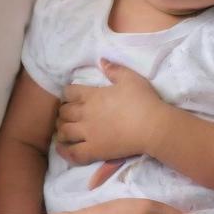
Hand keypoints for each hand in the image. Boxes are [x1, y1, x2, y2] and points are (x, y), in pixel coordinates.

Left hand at [56, 60, 171, 164]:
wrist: (152, 127)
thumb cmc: (143, 100)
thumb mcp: (130, 78)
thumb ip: (114, 69)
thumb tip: (101, 60)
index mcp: (92, 96)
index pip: (69, 92)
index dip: (68, 93)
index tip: (71, 96)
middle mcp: (85, 114)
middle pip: (64, 112)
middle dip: (63, 111)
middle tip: (68, 113)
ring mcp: (88, 134)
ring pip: (64, 131)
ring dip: (61, 129)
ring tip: (64, 129)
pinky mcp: (94, 150)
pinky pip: (72, 153)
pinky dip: (63, 150)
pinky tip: (61, 147)